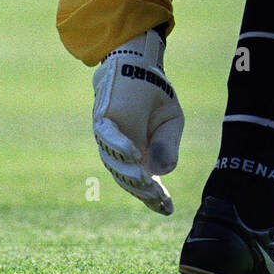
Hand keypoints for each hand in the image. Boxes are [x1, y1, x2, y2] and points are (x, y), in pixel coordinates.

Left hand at [91, 29, 182, 214]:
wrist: (139, 64)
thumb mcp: (171, 122)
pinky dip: (119, 146)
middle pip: (128, 179)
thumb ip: (168, 146)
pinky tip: (134, 154)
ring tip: (148, 182)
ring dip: (130, 173)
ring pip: (115, 163)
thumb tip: (162, 172)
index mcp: (139, 155)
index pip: (144, 183)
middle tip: (159, 197)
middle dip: (143, 190)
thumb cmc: (154, 94)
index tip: (168, 209)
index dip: (155, 198)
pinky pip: (108, 137)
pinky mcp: (102, 120)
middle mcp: (120, 151)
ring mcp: (108, 138)